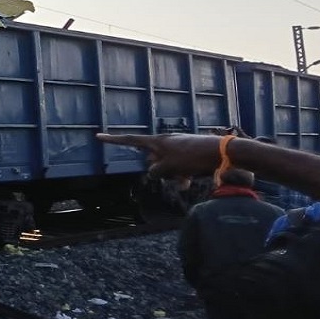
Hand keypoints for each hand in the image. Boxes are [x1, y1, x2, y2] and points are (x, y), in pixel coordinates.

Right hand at [96, 132, 223, 178]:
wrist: (222, 153)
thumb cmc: (192, 158)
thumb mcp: (169, 167)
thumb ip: (156, 171)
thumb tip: (153, 172)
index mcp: (157, 142)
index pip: (130, 140)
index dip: (113, 140)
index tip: (98, 136)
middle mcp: (166, 143)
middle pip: (151, 159)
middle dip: (158, 170)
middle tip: (173, 174)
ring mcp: (178, 148)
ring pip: (166, 165)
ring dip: (172, 175)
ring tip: (185, 180)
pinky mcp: (189, 154)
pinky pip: (178, 167)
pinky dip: (181, 175)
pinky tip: (189, 182)